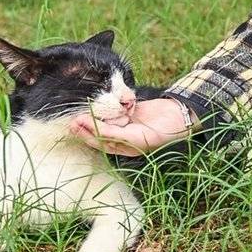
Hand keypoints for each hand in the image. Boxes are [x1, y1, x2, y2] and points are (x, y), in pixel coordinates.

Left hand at [70, 97, 193, 157]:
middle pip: (100, 132)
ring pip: (107, 120)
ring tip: (82, 110)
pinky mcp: (132, 112)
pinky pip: (117, 110)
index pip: (101, 142)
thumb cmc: (160, 133)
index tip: (76, 124)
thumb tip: (95, 131)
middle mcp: (123, 137)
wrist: (179, 116)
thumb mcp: (136, 138)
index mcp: (124, 148)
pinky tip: (103, 103)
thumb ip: (115, 135)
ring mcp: (127, 124)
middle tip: (73, 119)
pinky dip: (111, 107)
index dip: (87, 134)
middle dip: (86, 126)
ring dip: (96, 116)